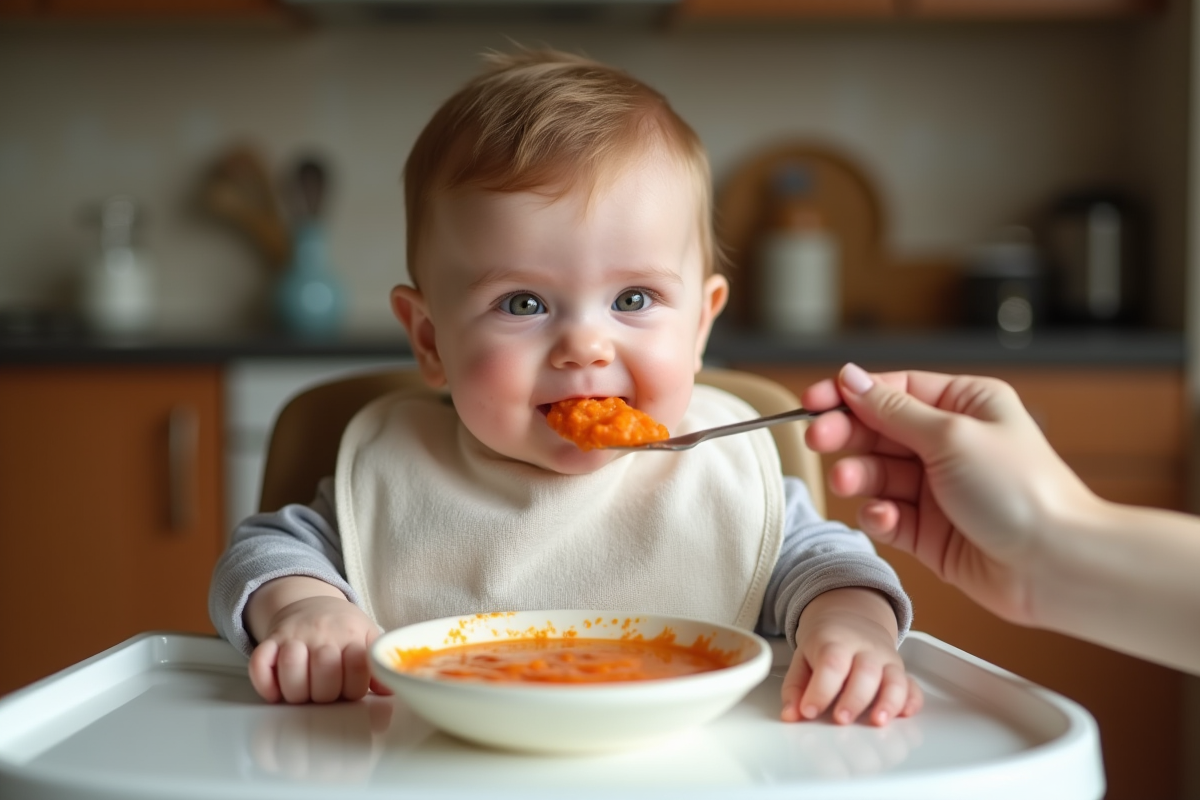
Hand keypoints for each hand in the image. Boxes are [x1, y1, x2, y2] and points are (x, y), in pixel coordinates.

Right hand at [245, 576, 390, 703]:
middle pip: (324, 678)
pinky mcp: (270, 640)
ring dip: (297, 690)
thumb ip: (378, 663)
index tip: (350, 688)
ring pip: (291, 670)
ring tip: (305, 689)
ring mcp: (294, 636)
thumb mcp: (368, 635)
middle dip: (326, 695)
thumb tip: (389, 690)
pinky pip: (260, 663)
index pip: (357, 671)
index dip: (354, 689)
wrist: (311, 602)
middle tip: (327, 690)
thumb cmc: (343, 627)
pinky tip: (276, 692)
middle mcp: (322, 633)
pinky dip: (265, 683)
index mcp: (351, 634)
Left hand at [781, 588, 921, 725]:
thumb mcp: (802, 658)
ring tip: (878, 721)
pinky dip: (912, 701)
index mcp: (834, 642)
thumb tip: (790, 715)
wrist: (851, 616)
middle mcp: (864, 649)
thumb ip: (795, 688)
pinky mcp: (900, 671)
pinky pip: (912, 685)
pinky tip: (905, 715)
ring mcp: (885, 659)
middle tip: (841, 719)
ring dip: (888, 702)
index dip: (820, 689)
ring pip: (894, 678)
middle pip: (864, 671)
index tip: (809, 711)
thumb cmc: (825, 642)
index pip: (831, 663)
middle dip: (854, 698)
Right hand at [801, 364, 1099, 626]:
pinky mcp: (929, 530)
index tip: (813, 402)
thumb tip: (852, 379)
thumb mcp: (951, 435)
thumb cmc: (1023, 492)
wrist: (1055, 565)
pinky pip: (887, 515)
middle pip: (878, 430)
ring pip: (877, 474)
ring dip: (858, 476)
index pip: (893, 390)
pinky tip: (884, 517)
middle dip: (847, 434)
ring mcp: (938, 488)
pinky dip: (879, 515)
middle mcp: (949, 443)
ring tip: (848, 482)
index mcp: (965, 405)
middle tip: (818, 438)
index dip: (850, 395)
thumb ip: (893, 410)